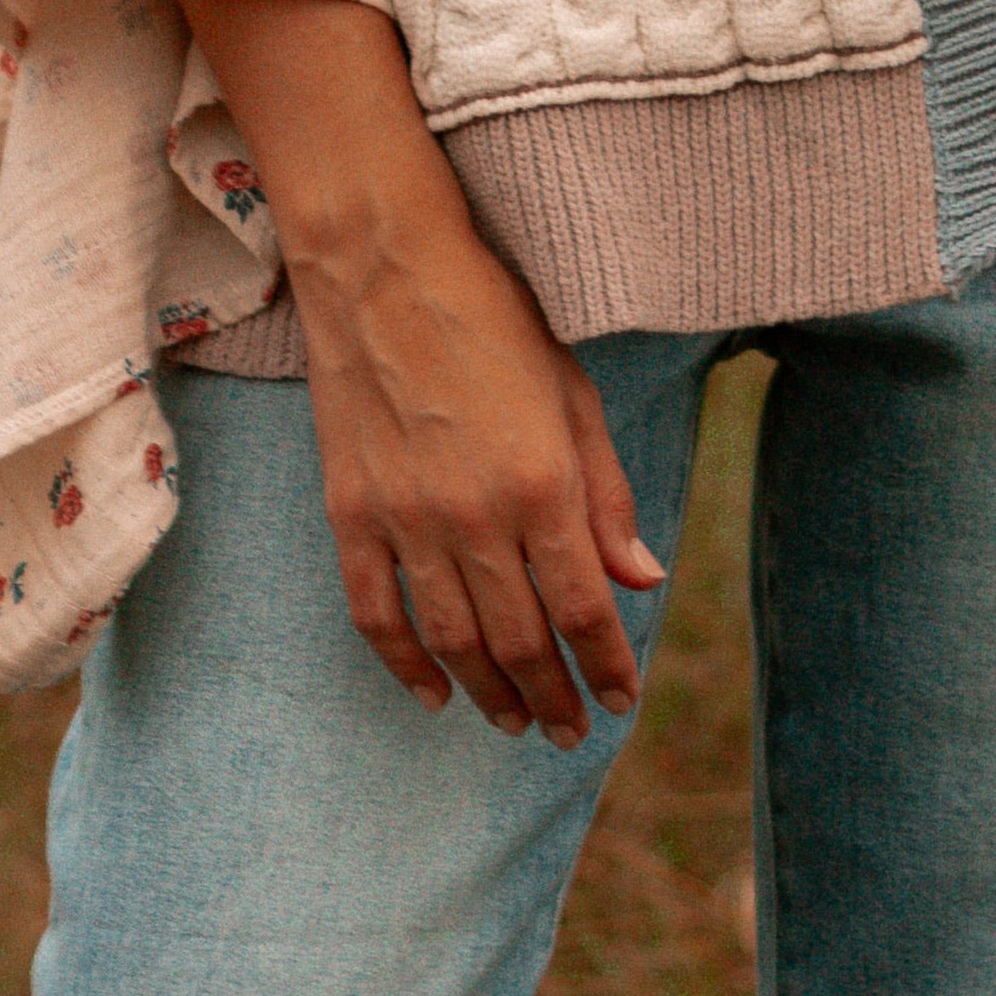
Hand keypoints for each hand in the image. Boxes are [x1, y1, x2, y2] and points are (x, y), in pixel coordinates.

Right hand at [175, 0, 664, 739]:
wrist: (383, 265)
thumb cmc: (493, 317)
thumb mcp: (573, 394)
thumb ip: (607, 495)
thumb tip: (643, 580)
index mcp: (543, 484)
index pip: (585, 609)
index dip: (609, 665)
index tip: (623, 700)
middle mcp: (475, 515)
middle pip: (523, 641)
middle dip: (555, 697)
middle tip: (571, 731)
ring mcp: (406, 520)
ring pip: (454, 642)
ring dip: (490, 695)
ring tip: (517, 724)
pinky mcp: (352, 514)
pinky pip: (377, 614)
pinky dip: (404, 667)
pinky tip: (432, 693)